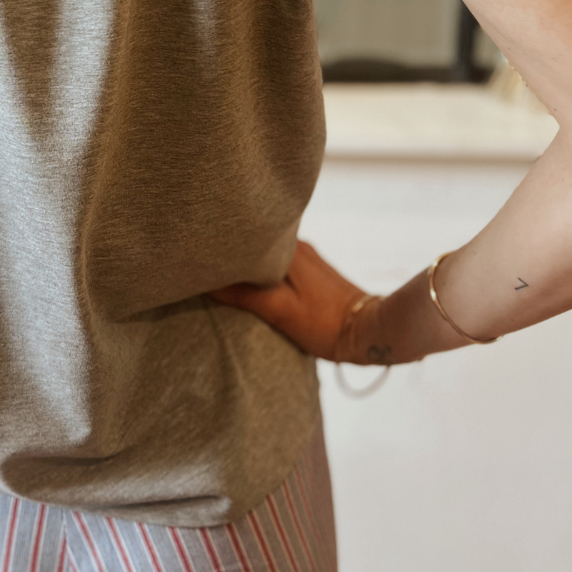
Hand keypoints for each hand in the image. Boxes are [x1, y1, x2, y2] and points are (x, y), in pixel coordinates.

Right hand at [209, 240, 373, 362]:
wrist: (369, 331)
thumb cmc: (324, 323)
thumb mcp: (279, 311)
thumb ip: (243, 293)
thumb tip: (208, 280)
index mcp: (286, 249)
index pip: (244, 239)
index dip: (222, 245)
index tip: (201, 253)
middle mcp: (296, 244)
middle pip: (254, 243)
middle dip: (233, 251)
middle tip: (207, 260)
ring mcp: (306, 256)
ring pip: (267, 252)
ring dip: (248, 261)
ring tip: (225, 270)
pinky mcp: (312, 270)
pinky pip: (278, 261)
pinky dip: (263, 268)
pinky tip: (254, 281)